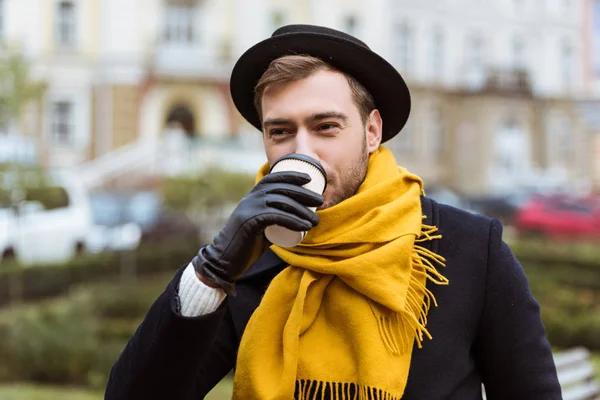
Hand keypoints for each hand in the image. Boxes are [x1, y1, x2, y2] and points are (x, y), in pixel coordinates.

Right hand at [192, 171, 322, 292]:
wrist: (225, 261)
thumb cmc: (247, 244)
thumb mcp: (262, 226)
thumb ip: (274, 219)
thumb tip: (298, 218)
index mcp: (253, 196)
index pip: (273, 178)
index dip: (292, 175)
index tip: (309, 178)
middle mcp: (251, 198)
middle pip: (281, 188)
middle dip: (303, 192)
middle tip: (320, 201)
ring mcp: (249, 208)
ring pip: (281, 202)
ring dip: (302, 210)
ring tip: (316, 220)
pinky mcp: (249, 221)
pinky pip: (275, 216)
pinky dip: (293, 220)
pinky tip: (304, 226)